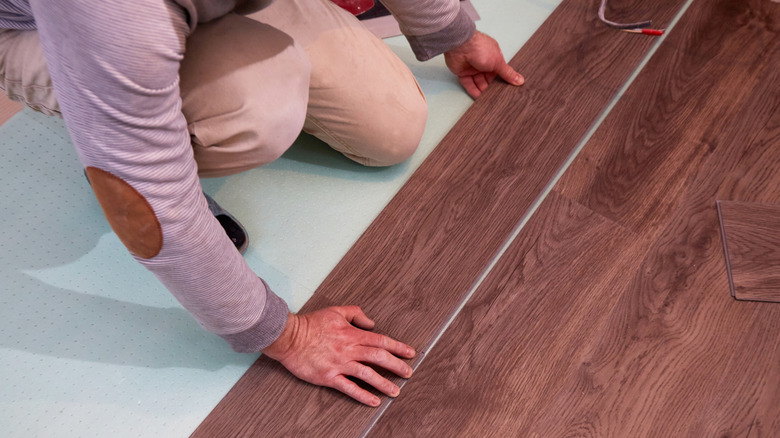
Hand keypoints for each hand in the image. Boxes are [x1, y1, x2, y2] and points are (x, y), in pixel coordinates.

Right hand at [262, 306, 415, 406]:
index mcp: (352, 333)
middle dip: (396, 366)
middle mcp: (349, 349)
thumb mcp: (336, 311)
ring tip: (395, 391)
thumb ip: (356, 313)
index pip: (380, 340)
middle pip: (378, 357)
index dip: (397, 347)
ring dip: (383, 383)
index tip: (410, 353)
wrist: (289, 337)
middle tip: (408, 373)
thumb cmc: (311, 323)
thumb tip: (372, 322)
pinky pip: (349, 388)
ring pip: (367, 374)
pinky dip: (363, 395)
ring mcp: (339, 364)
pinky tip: (373, 401)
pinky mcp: (329, 376)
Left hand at [444, 30, 523, 97]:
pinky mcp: (463, 73)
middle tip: (497, 98)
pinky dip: (473, 91)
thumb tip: (519, 80)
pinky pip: (469, 84)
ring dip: (483, 91)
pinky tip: (479, 98)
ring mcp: (472, 68)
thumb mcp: (498, 62)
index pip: (499, 72)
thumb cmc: (480, 48)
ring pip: (479, 83)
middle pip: (488, 79)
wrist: (461, 46)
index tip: (507, 90)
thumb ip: (507, 73)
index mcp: (493, 57)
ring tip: (489, 101)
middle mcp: (483, 62)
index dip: (502, 81)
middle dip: (492, 88)